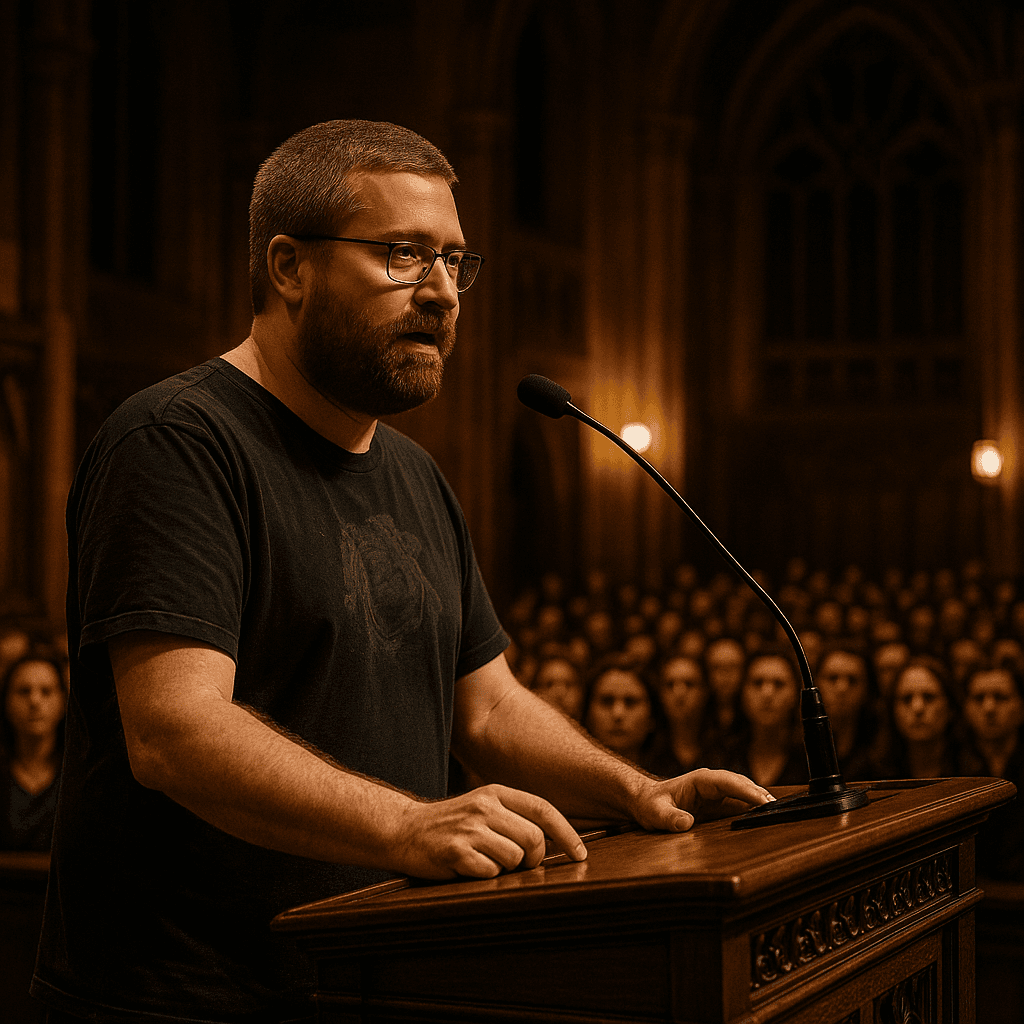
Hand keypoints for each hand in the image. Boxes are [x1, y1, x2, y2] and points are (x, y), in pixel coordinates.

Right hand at [393, 784, 586, 879]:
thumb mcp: (484, 807)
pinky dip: (484, 876)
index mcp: (497, 793)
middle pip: (534, 838)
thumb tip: (555, 842)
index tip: (580, 854)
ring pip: (514, 858)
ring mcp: (470, 828)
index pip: (543, 809)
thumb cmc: (452, 824)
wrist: (404, 829)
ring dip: (506, 868)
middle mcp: (485, 806)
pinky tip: (468, 867)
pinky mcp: (455, 850)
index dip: (567, 834)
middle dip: (533, 858)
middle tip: (518, 863)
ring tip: (485, 860)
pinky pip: (490, 872)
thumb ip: (514, 816)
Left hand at [629, 768, 774, 832]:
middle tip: (781, 811)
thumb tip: (686, 823)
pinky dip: (754, 812)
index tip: (764, 802)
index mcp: (700, 780)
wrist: (645, 803)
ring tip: (780, 815)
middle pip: (742, 786)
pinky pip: (741, 806)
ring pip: (745, 795)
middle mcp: (713, 784)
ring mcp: (718, 794)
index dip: (747, 791)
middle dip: (761, 796)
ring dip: (761, 803)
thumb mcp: (655, 813)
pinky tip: (766, 822)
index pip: (728, 782)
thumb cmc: (650, 805)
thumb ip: (669, 818)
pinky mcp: (720, 805)